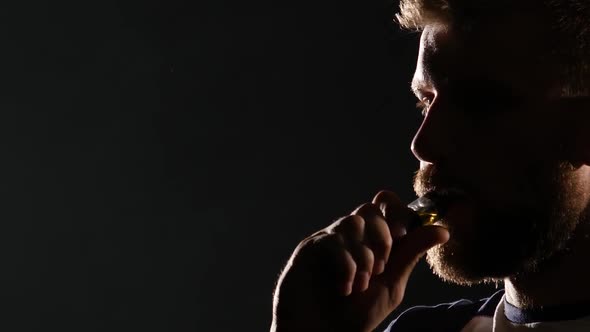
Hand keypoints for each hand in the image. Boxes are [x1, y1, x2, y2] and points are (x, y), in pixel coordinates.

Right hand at [270, 190, 449, 331]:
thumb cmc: (355, 315)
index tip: (402, 237)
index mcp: (371, 242)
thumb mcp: (392, 284)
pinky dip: (346, 266)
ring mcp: (329, 240)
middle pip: (371, 209)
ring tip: (361, 285)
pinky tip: (344, 289)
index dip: (399, 215)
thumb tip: (442, 230)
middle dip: (382, 237)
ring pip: (354, 222)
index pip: (387, 207)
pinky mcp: (309, 249)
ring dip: (364, 256)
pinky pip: (333, 240)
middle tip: (381, 268)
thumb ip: (411, 253)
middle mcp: (350, 237)